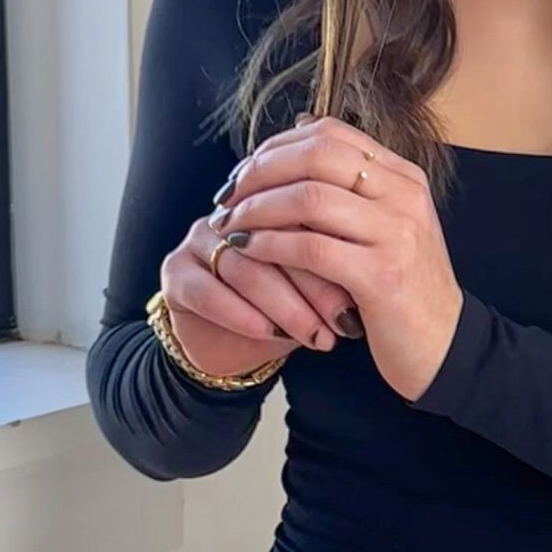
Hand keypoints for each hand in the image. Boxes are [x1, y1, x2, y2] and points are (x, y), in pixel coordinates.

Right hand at [159, 170, 358, 371]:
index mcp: (271, 203)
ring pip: (243, 267)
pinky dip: (241, 315)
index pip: (302, 214)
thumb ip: (339, 263)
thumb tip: (376, 266)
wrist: (236, 348)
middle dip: (313, 285)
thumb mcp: (320, 286)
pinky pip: (207, 290)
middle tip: (343, 320)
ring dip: (283, 306)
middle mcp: (233, 213)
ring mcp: (199, 239)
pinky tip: (268, 335)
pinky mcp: (174, 272)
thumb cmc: (288, 310)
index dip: (334, 253)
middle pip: (274, 238)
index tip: (363, 292)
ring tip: (315, 336)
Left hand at [212, 112, 465, 402]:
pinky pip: (310, 248)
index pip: (330, 134)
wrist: (444, 344)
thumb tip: (300, 127)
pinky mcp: (381, 275)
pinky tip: (248, 251)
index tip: (244, 172)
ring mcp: (396, 233)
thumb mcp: (386, 223)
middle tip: (226, 196)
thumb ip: (350, 184)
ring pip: (308, 199)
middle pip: (316, 155)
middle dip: (259, 173)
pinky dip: (269, 246)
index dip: (277, 146)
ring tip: (229, 225)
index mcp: (404, 176)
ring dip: (256, 209)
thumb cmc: (403, 286)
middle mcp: (404, 195)